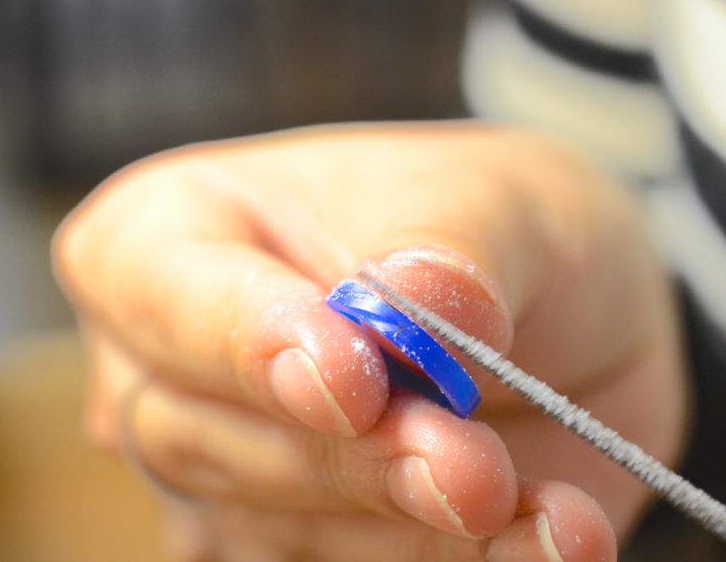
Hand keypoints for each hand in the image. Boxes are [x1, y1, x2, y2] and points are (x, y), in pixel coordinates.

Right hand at [54, 122, 686, 561]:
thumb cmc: (491, 223)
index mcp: (177, 229)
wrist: (562, 320)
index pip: (163, 290)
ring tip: (516, 499)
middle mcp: (172, 360)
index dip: (242, 339)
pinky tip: (546, 538)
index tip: (351, 380)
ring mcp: (221, 462)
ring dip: (400, 525)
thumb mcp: (491, 198)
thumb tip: (414, 300)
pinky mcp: (290, 538)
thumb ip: (444, 247)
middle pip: (195, 431)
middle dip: (341, 457)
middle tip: (469, 466)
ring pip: (261, 525)